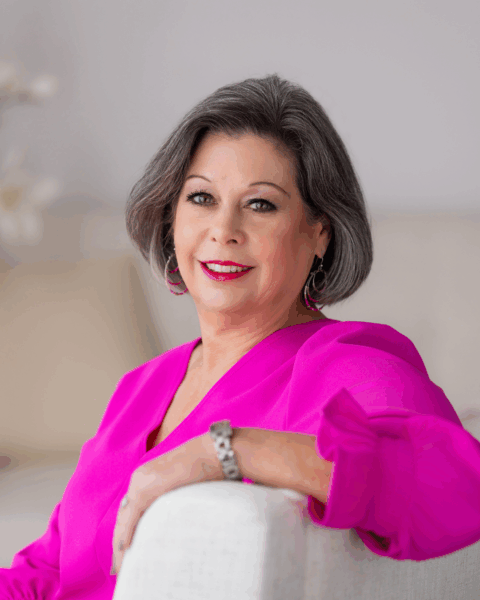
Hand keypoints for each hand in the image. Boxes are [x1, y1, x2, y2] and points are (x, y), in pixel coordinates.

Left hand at [111, 433, 222, 575]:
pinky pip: (131, 518)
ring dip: (121, 544)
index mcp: (146, 477)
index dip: (125, 531)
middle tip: (118, 567)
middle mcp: (139, 479)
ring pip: (124, 519)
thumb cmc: (207, 468)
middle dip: (119, 543)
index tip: (124, 552)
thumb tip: (171, 523)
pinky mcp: (146, 490)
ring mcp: (140, 483)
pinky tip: (125, 551)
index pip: (129, 510)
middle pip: (123, 517)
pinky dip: (126, 536)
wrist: (214, 453)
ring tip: (122, 567)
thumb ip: (172, 500)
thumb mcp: (185, 488)